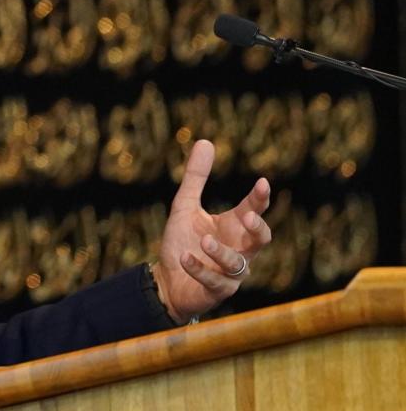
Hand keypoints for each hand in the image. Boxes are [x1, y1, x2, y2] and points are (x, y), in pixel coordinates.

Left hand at [154, 140, 271, 322]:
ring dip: (222, 252)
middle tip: (247, 217)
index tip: (262, 182)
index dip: (260, 198)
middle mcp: (239, 249)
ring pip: (239, 264)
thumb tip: (205, 141)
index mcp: (234, 227)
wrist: (167, 280)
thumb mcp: (185, 206)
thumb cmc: (182, 241)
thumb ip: (196, 178)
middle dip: (258, 229)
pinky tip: (185, 256)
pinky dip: (199, 267)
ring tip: (204, 241)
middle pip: (262, 240)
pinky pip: (214, 280)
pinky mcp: (217, 290)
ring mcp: (231, 273)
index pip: (254, 210)